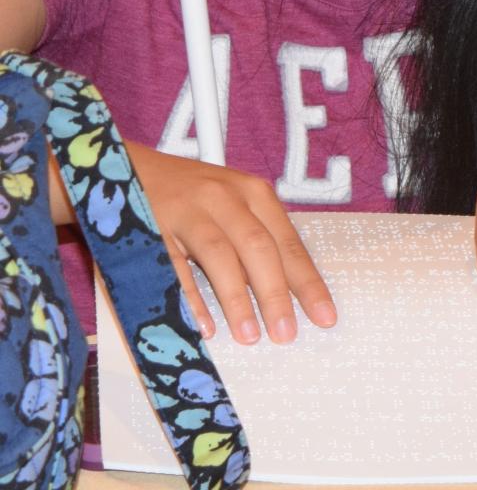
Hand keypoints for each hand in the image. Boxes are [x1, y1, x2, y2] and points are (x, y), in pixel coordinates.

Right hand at [123, 141, 335, 343]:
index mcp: (254, 193)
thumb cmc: (192, 194)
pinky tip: (204, 326)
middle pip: (258, 247)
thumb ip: (258, 240)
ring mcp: (187, 210)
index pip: (288, 242)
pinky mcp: (150, 226)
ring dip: (237, 298)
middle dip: (276, 293)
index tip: (325, 316)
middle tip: (287, 334)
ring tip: (250, 336)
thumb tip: (287, 294)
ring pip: (220, 254)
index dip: (307, 281)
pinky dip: (189, 297)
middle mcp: (225, 197)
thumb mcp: (233, 205)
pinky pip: (172, 265)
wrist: (124, 166)